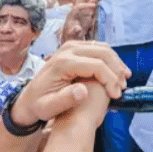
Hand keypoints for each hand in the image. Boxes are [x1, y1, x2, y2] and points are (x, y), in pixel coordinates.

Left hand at [10, 41, 129, 124]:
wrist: (29, 97)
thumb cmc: (39, 104)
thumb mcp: (48, 108)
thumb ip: (65, 100)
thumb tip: (83, 91)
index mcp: (63, 63)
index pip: (96, 65)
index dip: (110, 80)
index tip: (117, 95)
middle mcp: (68, 50)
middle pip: (103, 52)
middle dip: (117, 70)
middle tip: (123, 87)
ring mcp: (72, 46)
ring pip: (103, 48)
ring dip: (116, 63)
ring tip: (123, 80)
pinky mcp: (75, 48)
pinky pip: (98, 48)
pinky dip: (110, 59)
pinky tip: (116, 73)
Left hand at [61, 0, 101, 41]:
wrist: (71, 37)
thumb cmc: (71, 36)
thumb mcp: (72, 35)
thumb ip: (74, 31)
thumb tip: (77, 28)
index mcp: (72, 14)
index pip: (78, 6)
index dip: (86, 5)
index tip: (94, 6)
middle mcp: (76, 10)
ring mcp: (82, 11)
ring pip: (87, 0)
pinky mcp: (86, 13)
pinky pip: (91, 4)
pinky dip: (95, 0)